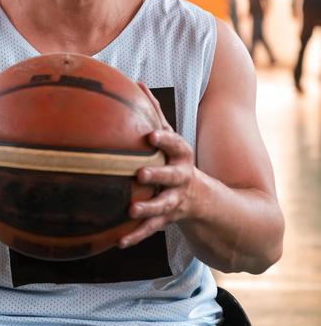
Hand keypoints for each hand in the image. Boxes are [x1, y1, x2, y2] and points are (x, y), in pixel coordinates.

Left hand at [118, 83, 198, 247]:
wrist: (206, 200)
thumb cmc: (177, 160)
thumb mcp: (172, 139)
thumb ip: (155, 113)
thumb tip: (137, 82)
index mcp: (181, 156)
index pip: (176, 145)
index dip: (165, 140)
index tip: (151, 136)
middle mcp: (181, 178)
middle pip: (171, 176)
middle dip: (157, 175)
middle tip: (140, 174)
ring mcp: (175, 200)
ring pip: (162, 205)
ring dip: (148, 209)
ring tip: (131, 211)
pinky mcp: (167, 218)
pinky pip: (151, 229)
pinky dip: (136, 236)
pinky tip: (119, 243)